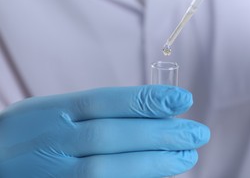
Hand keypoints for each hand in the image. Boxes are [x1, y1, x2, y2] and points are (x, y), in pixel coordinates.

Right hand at [0, 86, 209, 176]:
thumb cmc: (30, 131)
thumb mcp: (53, 109)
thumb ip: (95, 111)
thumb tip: (151, 110)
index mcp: (55, 110)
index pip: (107, 101)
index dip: (147, 99)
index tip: (184, 100)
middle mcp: (54, 139)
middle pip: (114, 135)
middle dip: (160, 134)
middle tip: (198, 133)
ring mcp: (54, 171)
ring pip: (108, 168)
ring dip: (153, 163)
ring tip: (187, 157)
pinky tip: (158, 177)